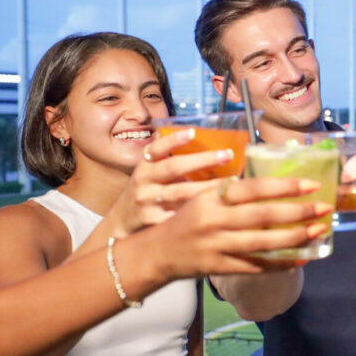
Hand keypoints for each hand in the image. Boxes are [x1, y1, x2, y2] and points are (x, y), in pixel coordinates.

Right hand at [107, 129, 236, 236]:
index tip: (193, 132)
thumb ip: (168, 158)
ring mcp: (148, 202)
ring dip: (208, 188)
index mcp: (145, 166)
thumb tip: (196, 138)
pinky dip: (200, 211)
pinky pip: (181, 215)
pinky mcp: (154, 221)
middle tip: (228, 155)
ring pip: (181, 193)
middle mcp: (144, 181)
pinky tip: (219, 208)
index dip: (174, 140)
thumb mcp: (150, 173)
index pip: (157, 148)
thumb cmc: (146, 193)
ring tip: (232, 183)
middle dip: (203, 160)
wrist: (122, 223)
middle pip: (174, 167)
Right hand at [154, 176, 330, 276]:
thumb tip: (271, 182)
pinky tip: (300, 259)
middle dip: (298, 212)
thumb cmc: (186, 220)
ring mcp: (217, 247)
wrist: (157, 253)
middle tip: (324, 207)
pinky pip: (255, 267)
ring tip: (318, 231)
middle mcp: (214, 221)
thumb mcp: (203, 197)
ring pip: (262, 243)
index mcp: (212, 197)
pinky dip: (279, 264)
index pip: (253, 188)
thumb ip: (232, 190)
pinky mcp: (220, 268)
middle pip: (262, 216)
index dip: (284, 186)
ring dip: (294, 238)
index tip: (311, 184)